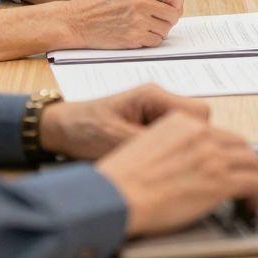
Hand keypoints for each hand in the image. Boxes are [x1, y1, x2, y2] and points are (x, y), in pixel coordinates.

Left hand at [39, 84, 211, 159]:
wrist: (59, 129)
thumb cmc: (82, 130)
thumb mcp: (115, 141)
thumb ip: (151, 143)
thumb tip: (180, 155)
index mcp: (153, 96)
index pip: (198, 113)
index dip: (197, 136)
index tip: (184, 156)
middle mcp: (159, 99)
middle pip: (196, 121)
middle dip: (187, 143)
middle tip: (166, 162)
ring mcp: (155, 110)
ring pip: (185, 130)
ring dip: (175, 147)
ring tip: (152, 160)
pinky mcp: (149, 123)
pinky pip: (171, 135)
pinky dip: (164, 149)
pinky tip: (147, 159)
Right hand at [66, 0, 183, 49]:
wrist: (74, 21)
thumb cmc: (94, 5)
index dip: (175, 3)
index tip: (172, 7)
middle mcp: (139, 1)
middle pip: (173, 13)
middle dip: (168, 19)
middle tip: (160, 20)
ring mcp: (137, 20)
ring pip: (166, 29)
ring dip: (159, 30)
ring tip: (146, 27)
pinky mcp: (133, 37)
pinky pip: (155, 41)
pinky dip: (151, 40)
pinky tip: (139, 35)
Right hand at [95, 111, 257, 237]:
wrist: (113, 197)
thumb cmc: (119, 181)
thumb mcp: (141, 146)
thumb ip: (168, 148)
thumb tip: (180, 163)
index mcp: (181, 122)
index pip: (218, 133)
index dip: (225, 152)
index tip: (225, 165)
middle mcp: (201, 134)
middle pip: (240, 145)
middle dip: (244, 163)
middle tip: (242, 180)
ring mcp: (213, 157)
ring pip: (252, 162)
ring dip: (253, 179)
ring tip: (248, 196)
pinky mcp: (220, 181)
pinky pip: (254, 184)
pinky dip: (257, 196)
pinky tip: (250, 207)